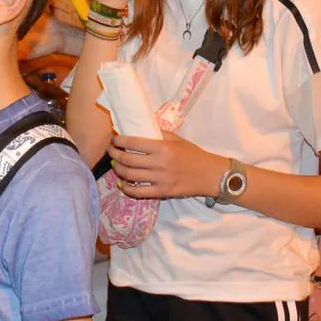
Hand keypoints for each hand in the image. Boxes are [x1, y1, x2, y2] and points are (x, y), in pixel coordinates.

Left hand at [107, 131, 225, 198]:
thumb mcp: (177, 139)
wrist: (211, 175)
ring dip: (117, 169)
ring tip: (114, 164)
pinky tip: (123, 184)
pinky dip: (127, 189)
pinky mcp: (162, 192)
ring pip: (130, 176)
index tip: (114, 139)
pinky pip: (139, 192)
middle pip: (127, 160)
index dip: (119, 141)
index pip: (133, 143)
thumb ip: (159, 134)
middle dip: (114, 154)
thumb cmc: (194, 155)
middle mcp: (159, 163)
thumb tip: (140, 128)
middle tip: (110, 150)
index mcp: (163, 147)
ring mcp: (160, 179)